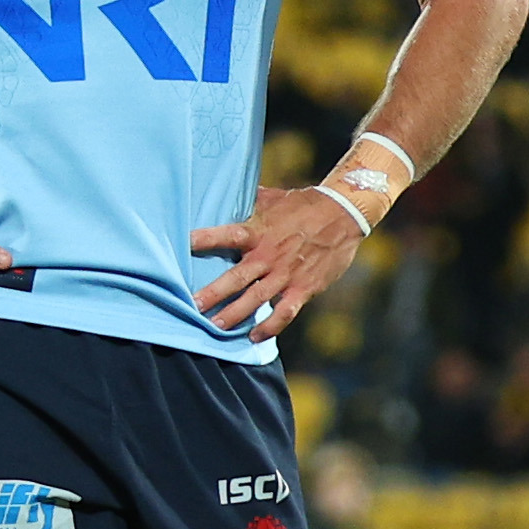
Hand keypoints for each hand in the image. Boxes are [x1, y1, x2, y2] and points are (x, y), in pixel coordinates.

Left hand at [189, 187, 366, 341]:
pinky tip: (254, 336)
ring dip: (234, 314)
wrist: (344, 214)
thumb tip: (226, 192)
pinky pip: (285, 312)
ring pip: (256, 299)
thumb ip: (249, 202)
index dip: (206, 238)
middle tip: (192, 306)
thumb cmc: (305, 204)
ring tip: (215, 327)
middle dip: (213, 293)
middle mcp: (269, 255)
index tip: (185, 243)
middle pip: (236, 277)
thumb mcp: (274, 198)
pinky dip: (270, 327)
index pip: (228, 235)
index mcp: (260, 231)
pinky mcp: (304, 288)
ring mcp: (287, 274)